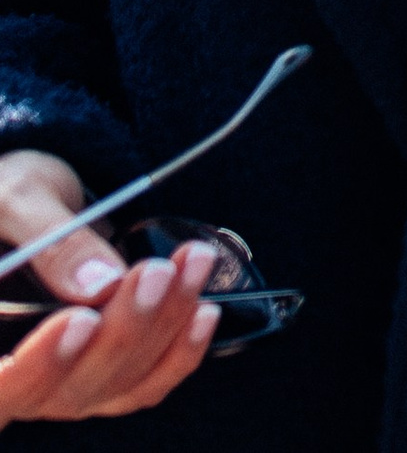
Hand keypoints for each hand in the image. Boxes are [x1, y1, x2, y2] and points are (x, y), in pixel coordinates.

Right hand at [0, 150, 217, 423]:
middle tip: (157, 271)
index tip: (80, 320)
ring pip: (118, 383)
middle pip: (70, 389)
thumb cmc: (12, 203)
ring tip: (195, 262)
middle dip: (124, 330)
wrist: (40, 206)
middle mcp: (24, 379)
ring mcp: (67, 381)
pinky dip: (181, 352)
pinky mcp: (108, 370)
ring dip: (166, 326)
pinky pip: (146, 382)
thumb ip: (53, 243)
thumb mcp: (19, 201)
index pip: (3, 389)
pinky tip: (204, 311)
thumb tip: (100, 284)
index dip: (37, 368)